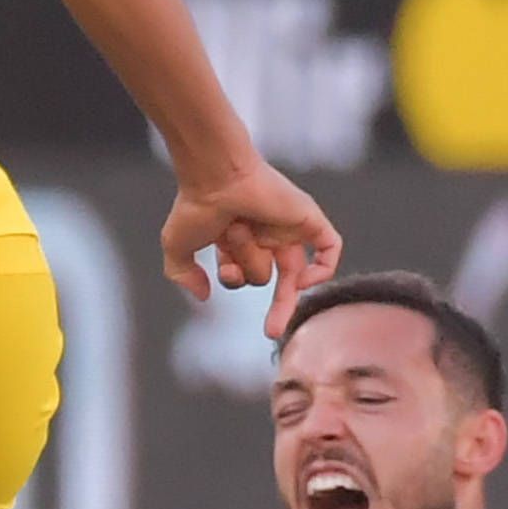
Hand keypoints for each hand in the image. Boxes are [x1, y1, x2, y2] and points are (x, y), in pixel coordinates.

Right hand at [160, 159, 341, 338]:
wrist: (216, 176)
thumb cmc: (195, 206)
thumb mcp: (177, 246)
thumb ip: (183, 274)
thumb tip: (203, 296)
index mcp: (240, 240)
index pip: (246, 276)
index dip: (234, 279)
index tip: (224, 269)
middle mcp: (267, 236)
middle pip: (281, 285)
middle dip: (278, 309)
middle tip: (271, 331)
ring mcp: (290, 228)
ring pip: (291, 272)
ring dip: (257, 260)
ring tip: (239, 232)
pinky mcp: (309, 218)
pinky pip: (330, 250)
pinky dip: (323, 269)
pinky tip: (304, 279)